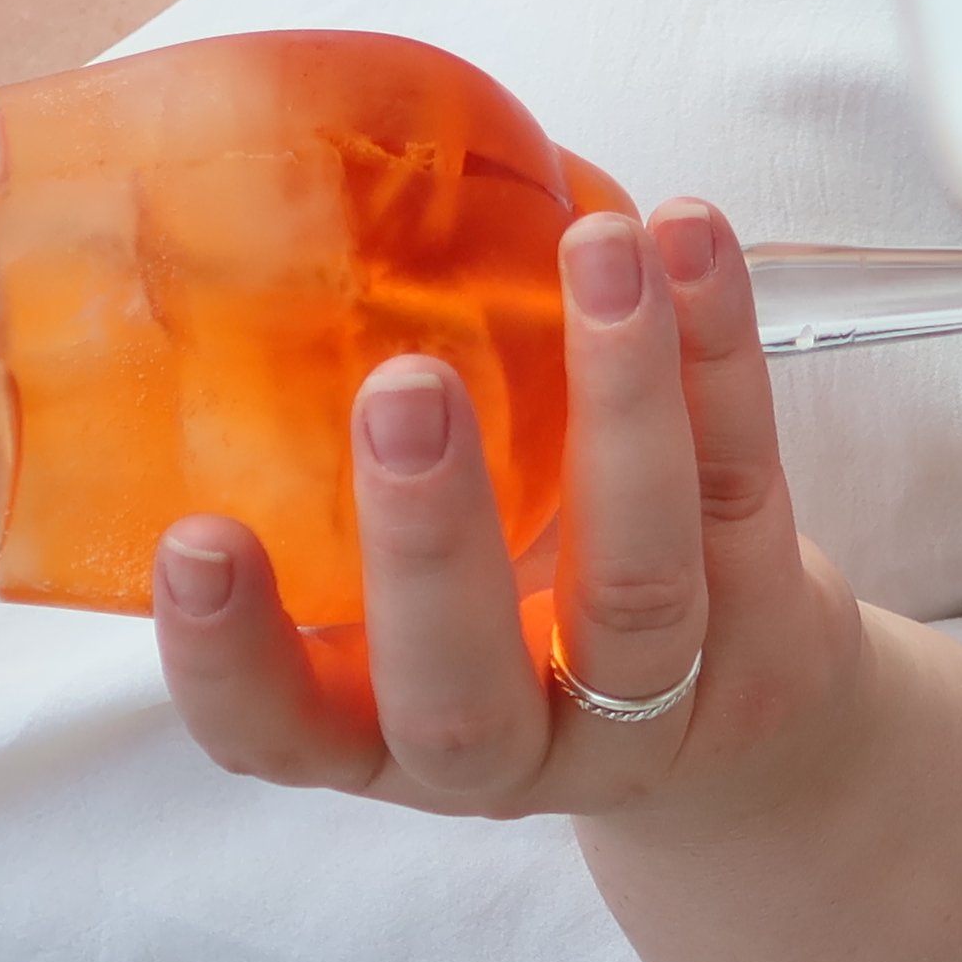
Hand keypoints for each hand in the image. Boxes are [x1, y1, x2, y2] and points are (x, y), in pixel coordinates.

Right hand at [149, 201, 873, 824]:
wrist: (731, 715)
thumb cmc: (511, 609)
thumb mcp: (399, 580)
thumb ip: (324, 460)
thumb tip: (242, 214)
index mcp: (376, 733)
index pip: (278, 734)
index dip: (228, 658)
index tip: (195, 538)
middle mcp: (510, 746)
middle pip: (463, 694)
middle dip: (431, 543)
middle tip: (405, 391)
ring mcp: (648, 707)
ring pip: (637, 585)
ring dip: (621, 402)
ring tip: (598, 249)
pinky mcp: (767, 633)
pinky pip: (742, 487)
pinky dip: (720, 350)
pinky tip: (688, 238)